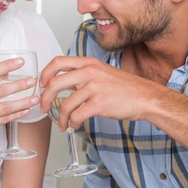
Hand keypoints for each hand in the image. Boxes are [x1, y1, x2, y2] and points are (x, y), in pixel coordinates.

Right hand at [0, 57, 38, 148]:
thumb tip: (4, 74)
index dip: (6, 66)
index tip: (20, 62)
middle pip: (0, 90)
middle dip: (19, 85)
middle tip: (32, 81)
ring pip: (4, 107)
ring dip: (22, 102)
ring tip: (34, 98)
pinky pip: (2, 120)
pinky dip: (15, 115)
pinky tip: (25, 110)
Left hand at [39, 56, 160, 129]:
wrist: (145, 97)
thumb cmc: (126, 87)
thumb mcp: (102, 72)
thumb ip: (84, 74)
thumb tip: (65, 83)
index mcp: (88, 63)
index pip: (58, 62)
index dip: (45, 73)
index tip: (42, 84)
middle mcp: (89, 72)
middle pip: (54, 83)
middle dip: (45, 98)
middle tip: (44, 107)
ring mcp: (93, 87)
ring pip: (65, 104)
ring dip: (60, 117)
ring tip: (63, 124)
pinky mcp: (99, 104)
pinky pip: (76, 116)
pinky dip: (72, 123)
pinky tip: (75, 126)